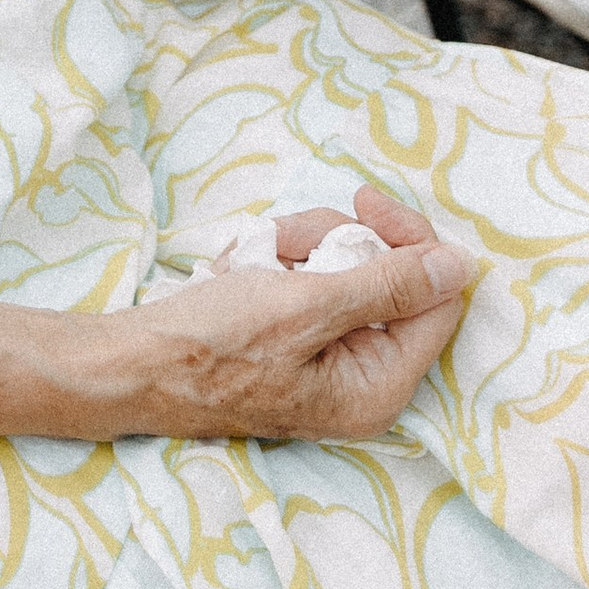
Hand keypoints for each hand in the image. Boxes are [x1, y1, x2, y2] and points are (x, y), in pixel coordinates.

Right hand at [95, 187, 471, 439]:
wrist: (127, 364)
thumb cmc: (209, 346)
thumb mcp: (303, 308)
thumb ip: (388, 285)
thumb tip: (461, 266)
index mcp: (379, 387)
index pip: (435, 298)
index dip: (407, 241)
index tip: (362, 201)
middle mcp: (363, 378)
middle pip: (388, 277)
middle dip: (331, 243)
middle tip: (282, 245)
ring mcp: (328, 359)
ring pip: (345, 267)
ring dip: (295, 248)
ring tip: (249, 262)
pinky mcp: (297, 340)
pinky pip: (310, 279)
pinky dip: (274, 263)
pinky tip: (239, 272)